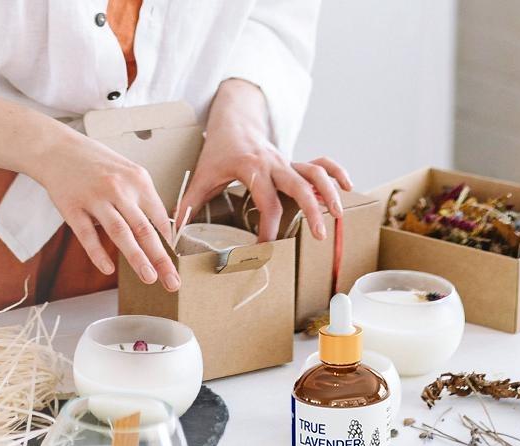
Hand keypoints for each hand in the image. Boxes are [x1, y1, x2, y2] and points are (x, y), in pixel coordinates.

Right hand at [30, 133, 180, 291]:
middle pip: (145, 229)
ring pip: (121, 233)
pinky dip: (98, 253)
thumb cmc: (95, 163)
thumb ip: (141, 198)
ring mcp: (95, 199)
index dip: (169, 243)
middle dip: (161, 259)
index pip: (160, 217)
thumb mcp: (126, 172)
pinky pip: (87, 235)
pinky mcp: (73, 208)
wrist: (57, 149)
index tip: (175, 263)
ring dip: (137, 258)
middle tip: (173, 281)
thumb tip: (159, 229)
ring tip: (149, 277)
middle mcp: (119, 189)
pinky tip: (107, 269)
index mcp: (138, 180)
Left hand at [177, 79, 353, 241]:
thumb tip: (172, 230)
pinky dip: (336, 173)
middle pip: (299, 186)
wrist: (233, 121)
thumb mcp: (201, 176)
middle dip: (311, 211)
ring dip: (329, 194)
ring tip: (338, 217)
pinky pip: (321, 163)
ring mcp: (288, 161)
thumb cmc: (217, 151)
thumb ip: (188, 203)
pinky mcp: (295, 161)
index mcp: (251, 168)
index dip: (268, 228)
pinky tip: (347, 187)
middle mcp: (274, 163)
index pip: (266, 202)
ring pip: (315, 173)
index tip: (265, 249)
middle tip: (318, 236)